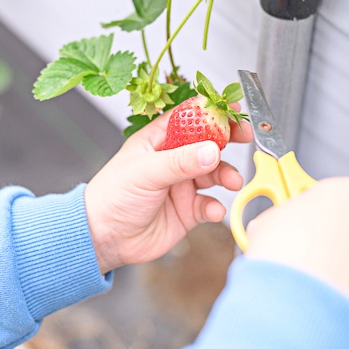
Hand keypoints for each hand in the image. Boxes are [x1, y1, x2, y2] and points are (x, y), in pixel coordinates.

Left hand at [85, 110, 252, 273]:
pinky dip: (217, 206)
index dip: (212, 111)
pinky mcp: (187, 210)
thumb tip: (212, 150)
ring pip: (214, 173)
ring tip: (231, 181)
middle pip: (208, 142)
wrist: (104, 238)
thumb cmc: (111, 196)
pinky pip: (210, 204)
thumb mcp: (146, 171)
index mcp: (158, 140)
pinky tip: (213, 210)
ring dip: (227, 175)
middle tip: (244, 138)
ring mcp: (181, 185)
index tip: (233, 110)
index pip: (189, 117)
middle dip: (228, 140)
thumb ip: (181, 161)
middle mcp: (172, 160)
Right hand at [246, 178, 348, 341]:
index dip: (316, 222)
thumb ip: (281, 222)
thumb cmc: (282, 262)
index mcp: (346, 194)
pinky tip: (339, 314)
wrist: (297, 305)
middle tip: (313, 270)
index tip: (305, 235)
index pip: (336, 203)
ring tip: (323, 296)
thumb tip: (276, 231)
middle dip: (340, 252)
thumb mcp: (265, 226)